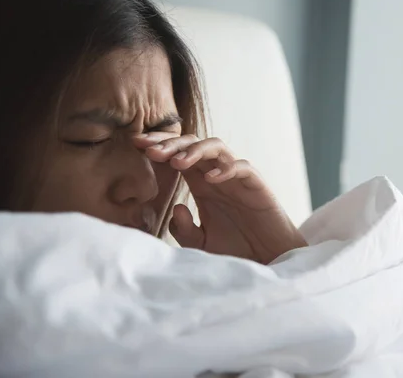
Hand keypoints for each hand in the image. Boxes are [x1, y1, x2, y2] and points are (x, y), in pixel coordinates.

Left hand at [133, 133, 306, 263]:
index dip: (158, 146)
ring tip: (177, 162)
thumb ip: (184, 230)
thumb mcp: (201, 245)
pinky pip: (242, 167)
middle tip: (148, 149)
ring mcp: (236, 178)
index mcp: (201, 184)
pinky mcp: (256, 186)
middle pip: (192, 144)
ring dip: (195, 150)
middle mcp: (217, 175)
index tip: (135, 145)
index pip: (177, 154)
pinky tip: (210, 179)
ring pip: (216, 147)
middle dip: (169, 143)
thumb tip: (175, 208)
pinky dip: (226, 169)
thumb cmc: (237, 249)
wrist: (268, 260)